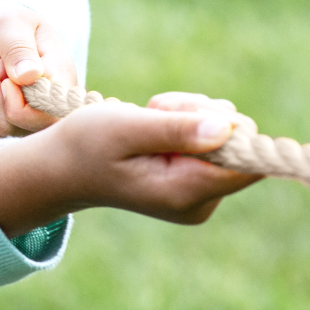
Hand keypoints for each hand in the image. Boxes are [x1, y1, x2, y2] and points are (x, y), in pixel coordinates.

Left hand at [0, 2, 79, 136]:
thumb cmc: (12, 24)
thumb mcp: (14, 24)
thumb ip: (19, 47)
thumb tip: (28, 76)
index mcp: (58, 89)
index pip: (41, 119)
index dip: (14, 100)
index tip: (5, 72)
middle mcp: (40, 114)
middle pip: (3, 124)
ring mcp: (14, 123)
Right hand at [0, 92, 262, 235]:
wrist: (62, 167)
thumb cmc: (86, 144)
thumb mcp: (124, 128)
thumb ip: (175, 130)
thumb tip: (230, 131)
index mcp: (184, 193)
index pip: (247, 163)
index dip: (230, 127)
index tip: (189, 112)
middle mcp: (200, 201)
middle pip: (239, 143)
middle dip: (203, 113)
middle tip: (156, 108)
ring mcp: (199, 195)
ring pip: (228, 137)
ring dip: (192, 114)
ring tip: (150, 115)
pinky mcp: (195, 183)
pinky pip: (215, 143)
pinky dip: (188, 123)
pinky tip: (155, 125)